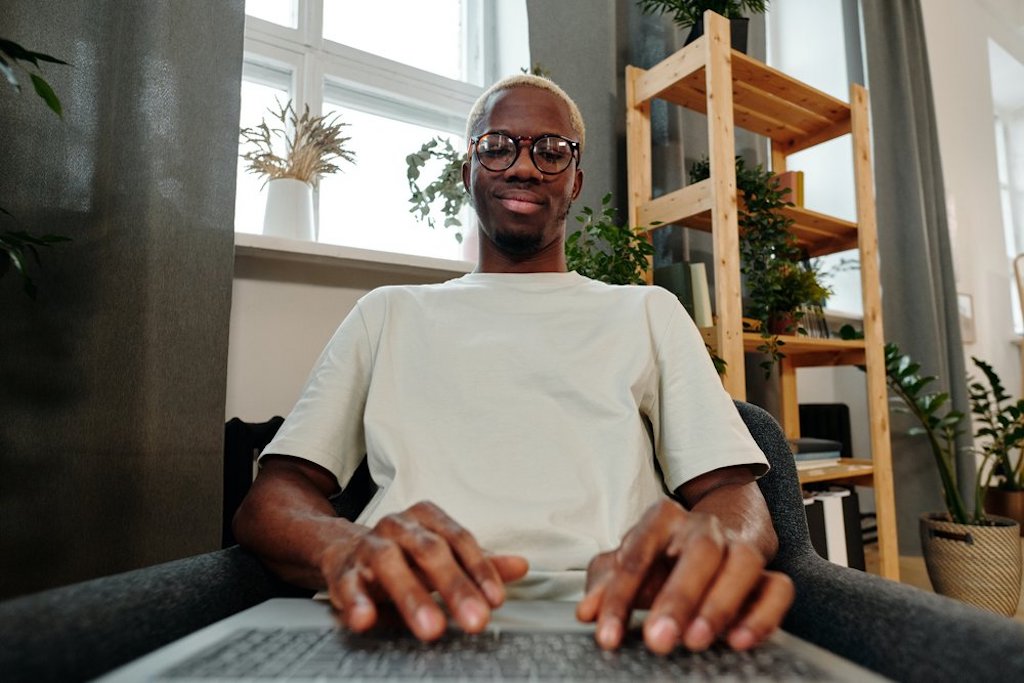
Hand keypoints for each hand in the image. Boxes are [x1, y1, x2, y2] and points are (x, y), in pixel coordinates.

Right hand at [320, 501, 528, 640]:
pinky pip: (348, 584)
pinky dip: (356, 602)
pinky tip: (365, 619)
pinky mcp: (343, 570)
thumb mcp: (443, 555)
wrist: (345, 551)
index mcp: (426, 518)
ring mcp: (369, 546)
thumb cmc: (404, 556)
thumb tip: (521, 566)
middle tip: (475, 620)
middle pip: (430, 551)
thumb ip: (479, 563)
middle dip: (455, 587)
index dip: (479, 569)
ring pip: (390, 564)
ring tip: (432, 628)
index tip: (496, 600)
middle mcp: (398, 526)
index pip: (459, 539)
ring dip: (413, 597)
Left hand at [576, 499, 792, 653]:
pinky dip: (762, 615)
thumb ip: (604, 588)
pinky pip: (778, 589)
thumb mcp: (625, 567)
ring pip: (743, 564)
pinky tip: (739, 642)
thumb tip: (588, 613)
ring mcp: (740, 548)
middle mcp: (705, 528)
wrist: (709, 544)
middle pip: (698, 552)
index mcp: (663, 519)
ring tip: (696, 641)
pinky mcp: (768, 575)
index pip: (638, 553)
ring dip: (719, 605)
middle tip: (658, 640)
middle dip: (678, 598)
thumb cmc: (658, 560)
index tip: (607, 635)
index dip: (619, 596)